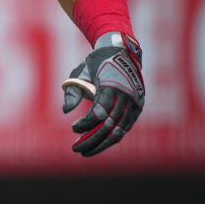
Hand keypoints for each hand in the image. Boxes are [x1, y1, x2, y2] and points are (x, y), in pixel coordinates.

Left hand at [62, 32, 144, 156]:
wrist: (121, 53)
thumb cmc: (96, 64)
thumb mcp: (80, 73)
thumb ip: (73, 91)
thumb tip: (66, 111)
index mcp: (110, 85)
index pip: (99, 112)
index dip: (86, 123)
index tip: (74, 128)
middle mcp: (125, 96)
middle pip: (109, 126)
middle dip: (91, 140)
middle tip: (76, 149)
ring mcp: (134, 103)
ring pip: (119, 131)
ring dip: (102, 143)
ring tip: (85, 150)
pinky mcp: (138, 107)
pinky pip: (125, 127)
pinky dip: (113, 137)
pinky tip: (99, 143)